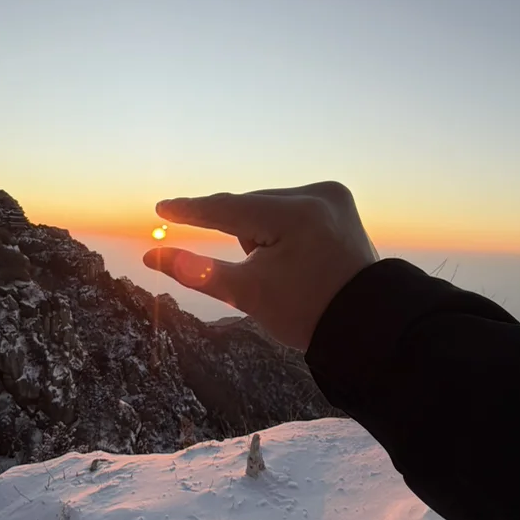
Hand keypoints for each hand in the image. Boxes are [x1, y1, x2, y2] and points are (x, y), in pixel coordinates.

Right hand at [143, 181, 377, 349]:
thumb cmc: (305, 313)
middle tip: (263, 272)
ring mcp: (332, 196)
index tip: (162, 207)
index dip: (192, 211)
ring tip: (285, 269)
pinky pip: (292, 208)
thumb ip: (198, 272)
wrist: (366, 325)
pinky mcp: (340, 203)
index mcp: (294, 215)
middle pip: (251, 208)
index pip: (229, 209)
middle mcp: (316, 195)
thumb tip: (152, 256)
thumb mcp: (246, 293)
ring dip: (261, 230)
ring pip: (270, 207)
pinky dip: (281, 228)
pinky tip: (296, 256)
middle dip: (242, 235)